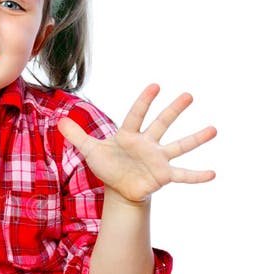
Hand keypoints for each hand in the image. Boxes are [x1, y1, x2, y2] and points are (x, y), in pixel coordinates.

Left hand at [57, 84, 216, 202]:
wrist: (120, 187)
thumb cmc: (108, 165)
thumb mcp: (90, 150)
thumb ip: (77, 135)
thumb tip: (58, 120)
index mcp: (129, 135)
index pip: (136, 115)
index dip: (144, 101)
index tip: (155, 86)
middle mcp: (147, 143)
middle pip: (162, 123)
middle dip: (173, 110)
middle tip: (188, 95)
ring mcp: (158, 158)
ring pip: (179, 145)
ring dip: (195, 138)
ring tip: (213, 129)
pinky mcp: (164, 175)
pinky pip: (183, 174)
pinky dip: (197, 175)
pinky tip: (213, 174)